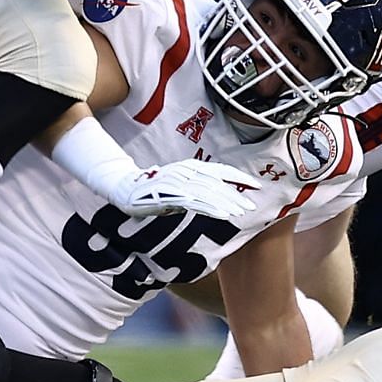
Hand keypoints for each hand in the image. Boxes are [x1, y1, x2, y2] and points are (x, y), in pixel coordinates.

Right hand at [107, 158, 261, 219]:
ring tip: (242, 211)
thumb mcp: (179, 186)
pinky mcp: (168, 194)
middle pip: (216, 182)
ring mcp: (177, 182)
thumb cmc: (153, 189)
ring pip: (208, 191)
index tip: (256, 186)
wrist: (124, 188)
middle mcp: (185, 170)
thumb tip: (218, 197)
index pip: (220, 170)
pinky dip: (211, 208)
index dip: (238, 177)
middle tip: (252, 205)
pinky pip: (194, 201)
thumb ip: (197, 188)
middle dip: (236, 194)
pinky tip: (224, 215)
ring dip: (227, 201)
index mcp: (190, 166)